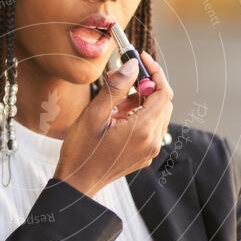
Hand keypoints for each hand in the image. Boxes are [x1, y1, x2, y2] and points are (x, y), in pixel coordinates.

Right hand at [53, 51, 173, 197]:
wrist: (77, 182)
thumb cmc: (81, 151)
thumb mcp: (94, 115)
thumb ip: (116, 88)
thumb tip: (132, 66)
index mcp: (142, 130)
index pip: (163, 92)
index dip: (155, 72)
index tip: (141, 58)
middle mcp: (152, 141)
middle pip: (163, 102)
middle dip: (147, 85)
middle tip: (123, 79)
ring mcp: (150, 150)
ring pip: (157, 114)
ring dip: (142, 101)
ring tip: (115, 103)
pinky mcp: (144, 155)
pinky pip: (151, 128)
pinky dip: (140, 115)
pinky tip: (118, 117)